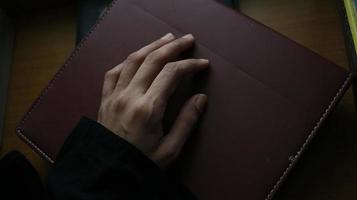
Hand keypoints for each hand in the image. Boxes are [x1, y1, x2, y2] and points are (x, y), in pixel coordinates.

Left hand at [97, 33, 207, 168]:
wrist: (108, 174)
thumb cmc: (140, 164)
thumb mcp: (170, 149)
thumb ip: (187, 121)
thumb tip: (201, 98)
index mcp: (148, 109)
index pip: (172, 74)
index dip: (190, 65)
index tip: (202, 64)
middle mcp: (130, 96)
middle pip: (153, 60)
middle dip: (173, 47)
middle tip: (188, 39)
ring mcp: (114, 96)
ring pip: (133, 60)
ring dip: (151, 46)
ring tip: (166, 38)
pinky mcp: (105, 99)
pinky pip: (113, 72)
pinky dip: (127, 60)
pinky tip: (137, 56)